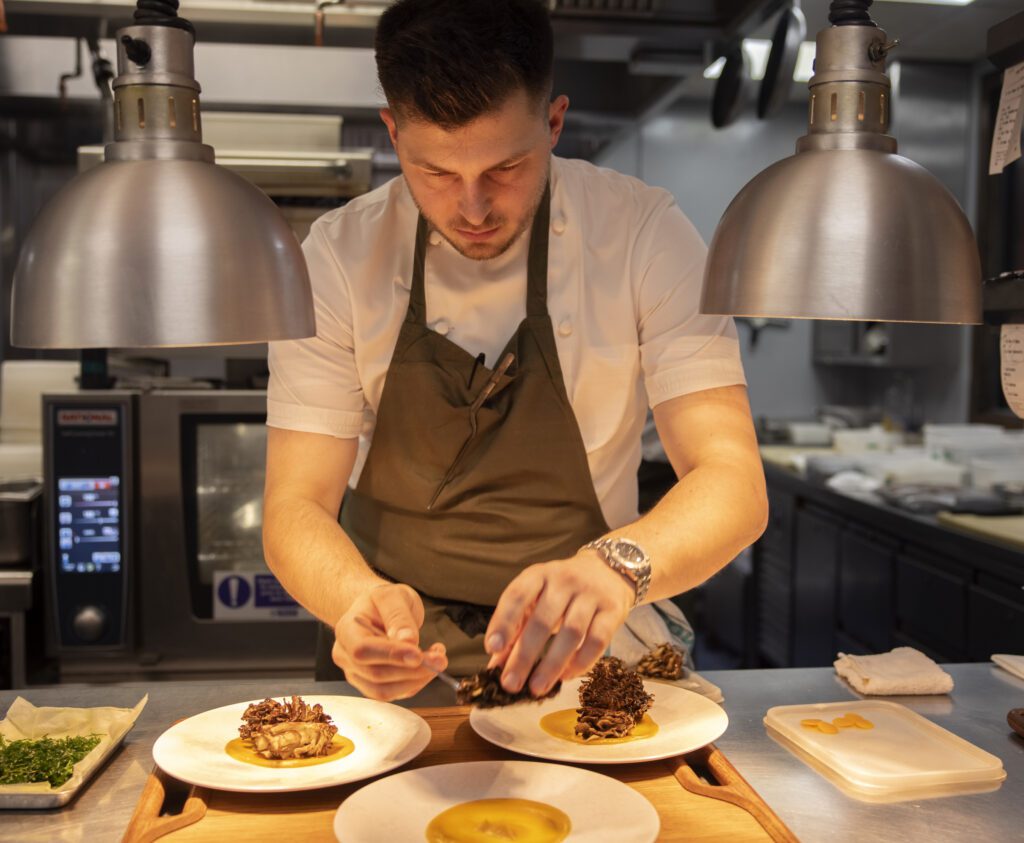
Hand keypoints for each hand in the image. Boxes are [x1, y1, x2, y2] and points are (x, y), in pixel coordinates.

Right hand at [331, 583, 447, 700]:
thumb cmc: (383, 601)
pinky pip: (395, 693)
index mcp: (347, 631)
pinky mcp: (372, 685)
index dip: (391, 655)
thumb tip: (408, 642)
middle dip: (412, 670)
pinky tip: (428, 665)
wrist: (379, 610)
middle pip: (376, 674)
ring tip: (438, 659)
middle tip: (440, 658)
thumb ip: (399, 617)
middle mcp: (346, 656)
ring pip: (385, 691)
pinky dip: (416, 683)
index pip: (362, 650)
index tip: (418, 654)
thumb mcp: (393, 596)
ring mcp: (357, 674)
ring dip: (417, 679)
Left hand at [484, 551, 633, 697]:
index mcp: (539, 575)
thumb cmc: (561, 591)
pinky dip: (581, 661)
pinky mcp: (612, 611)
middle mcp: (564, 581)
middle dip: (524, 655)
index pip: (518, 595)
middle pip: (543, 620)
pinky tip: (566, 676)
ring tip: (536, 688)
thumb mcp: (536, 599)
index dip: (504, 621)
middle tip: (510, 683)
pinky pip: (597, 640)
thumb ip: (516, 628)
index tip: (492, 648)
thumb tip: (496, 666)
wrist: (607, 571)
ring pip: (571, 632)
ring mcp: (590, 595)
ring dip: (552, 664)